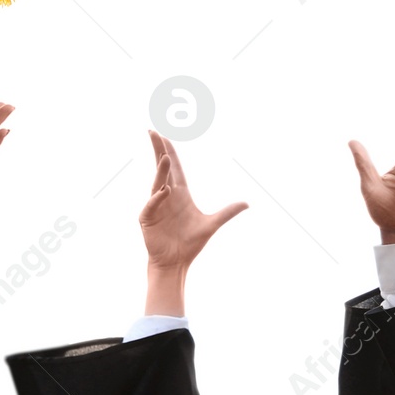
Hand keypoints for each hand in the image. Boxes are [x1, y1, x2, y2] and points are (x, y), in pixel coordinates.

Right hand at [140, 132, 246, 315]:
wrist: (176, 263)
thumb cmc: (191, 243)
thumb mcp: (212, 224)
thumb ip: (227, 212)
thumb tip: (247, 204)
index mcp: (180, 193)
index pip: (174, 167)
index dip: (170, 151)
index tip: (164, 135)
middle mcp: (166, 195)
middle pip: (161, 168)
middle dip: (158, 150)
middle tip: (153, 132)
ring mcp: (155, 206)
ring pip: (157, 183)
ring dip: (161, 170)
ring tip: (165, 156)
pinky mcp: (148, 219)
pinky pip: (152, 205)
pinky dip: (157, 198)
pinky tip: (166, 191)